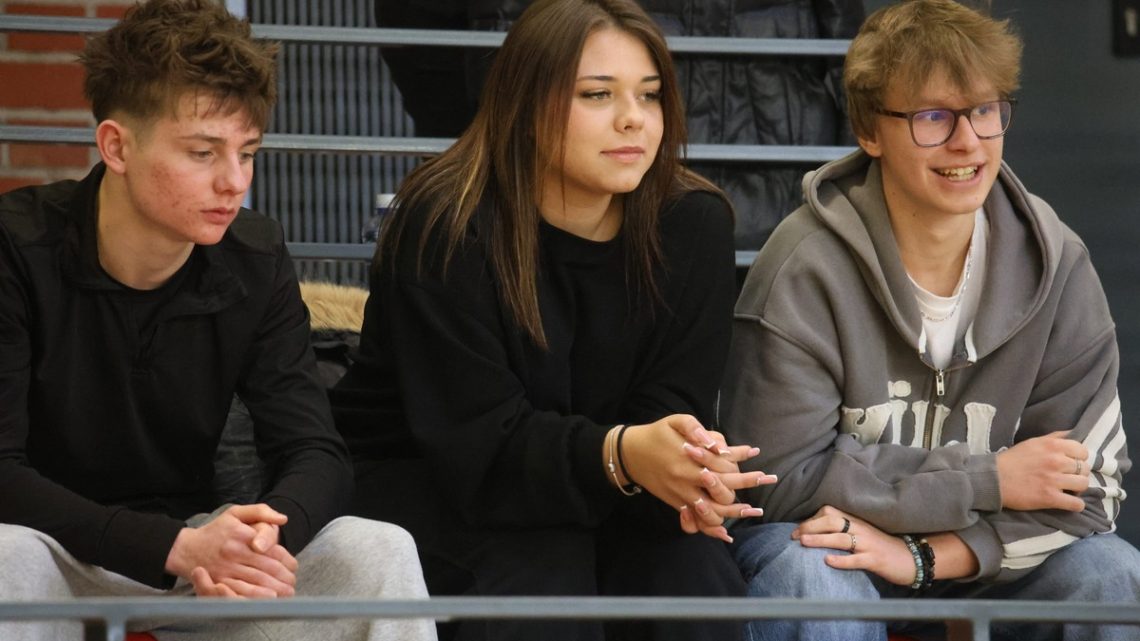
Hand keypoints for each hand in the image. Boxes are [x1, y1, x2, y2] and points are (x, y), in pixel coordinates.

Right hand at [166, 504, 298, 597]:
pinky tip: (267, 600)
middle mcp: (235, 552)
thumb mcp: (236, 513)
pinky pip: (240, 592)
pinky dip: (256, 597)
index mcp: (243, 535)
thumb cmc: (216, 530)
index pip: (273, 550)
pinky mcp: (219, 582)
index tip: (293, 567)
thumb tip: (283, 519)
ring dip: (275, 590)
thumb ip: (261, 511)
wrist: (186, 548)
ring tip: (287, 593)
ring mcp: (226, 569)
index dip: (287, 561)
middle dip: (285, 578)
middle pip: (268, 568)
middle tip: (292, 583)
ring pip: (257, 582)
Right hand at [619, 415, 773, 541]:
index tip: (759, 458)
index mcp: (689, 459)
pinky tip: (725, 534)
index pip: (722, 465)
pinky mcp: (676, 503)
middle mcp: (687, 480)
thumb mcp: (675, 421)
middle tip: (769, 479)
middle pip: (723, 489)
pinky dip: (710, 529)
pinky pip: (695, 521)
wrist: (629, 454)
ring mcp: (681, 495)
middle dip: (747, 484)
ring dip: (734, 512)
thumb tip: (716, 443)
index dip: (741, 463)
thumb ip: (696, 429)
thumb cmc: (657, 434)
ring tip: (755, 510)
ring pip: (711, 510)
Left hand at [792, 506, 916, 585]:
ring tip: (802, 542)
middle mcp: (861, 529)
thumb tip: (817, 533)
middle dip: (810, 526)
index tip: (797, 530)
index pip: (829, 512)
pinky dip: (841, 560)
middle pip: (832, 521)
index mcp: (856, 521)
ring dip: (820, 539)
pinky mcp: (875, 560)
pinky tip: (828, 561)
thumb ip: (844, 530)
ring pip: (841, 538)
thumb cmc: (883, 547)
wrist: (912, 558)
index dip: (811, 519)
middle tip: (793, 536)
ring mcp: (868, 544)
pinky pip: (856, 559)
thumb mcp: (863, 534)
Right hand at [996, 431, 1088, 511]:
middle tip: (1068, 478)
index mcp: (1053, 445)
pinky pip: (1076, 504)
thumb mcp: (1033, 442)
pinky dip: (1075, 505)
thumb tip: (1073, 433)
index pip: (1083, 451)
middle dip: (1078, 474)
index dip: (1079, 458)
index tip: (1071, 464)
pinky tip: (1068, 502)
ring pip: (1083, 485)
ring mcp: (1054, 480)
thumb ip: (1054, 437)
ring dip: (1077, 489)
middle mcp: (1056, 461)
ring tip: (1068, 490)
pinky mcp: (1050, 498)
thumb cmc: (1012, 460)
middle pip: (1085, 469)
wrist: (993, 479)